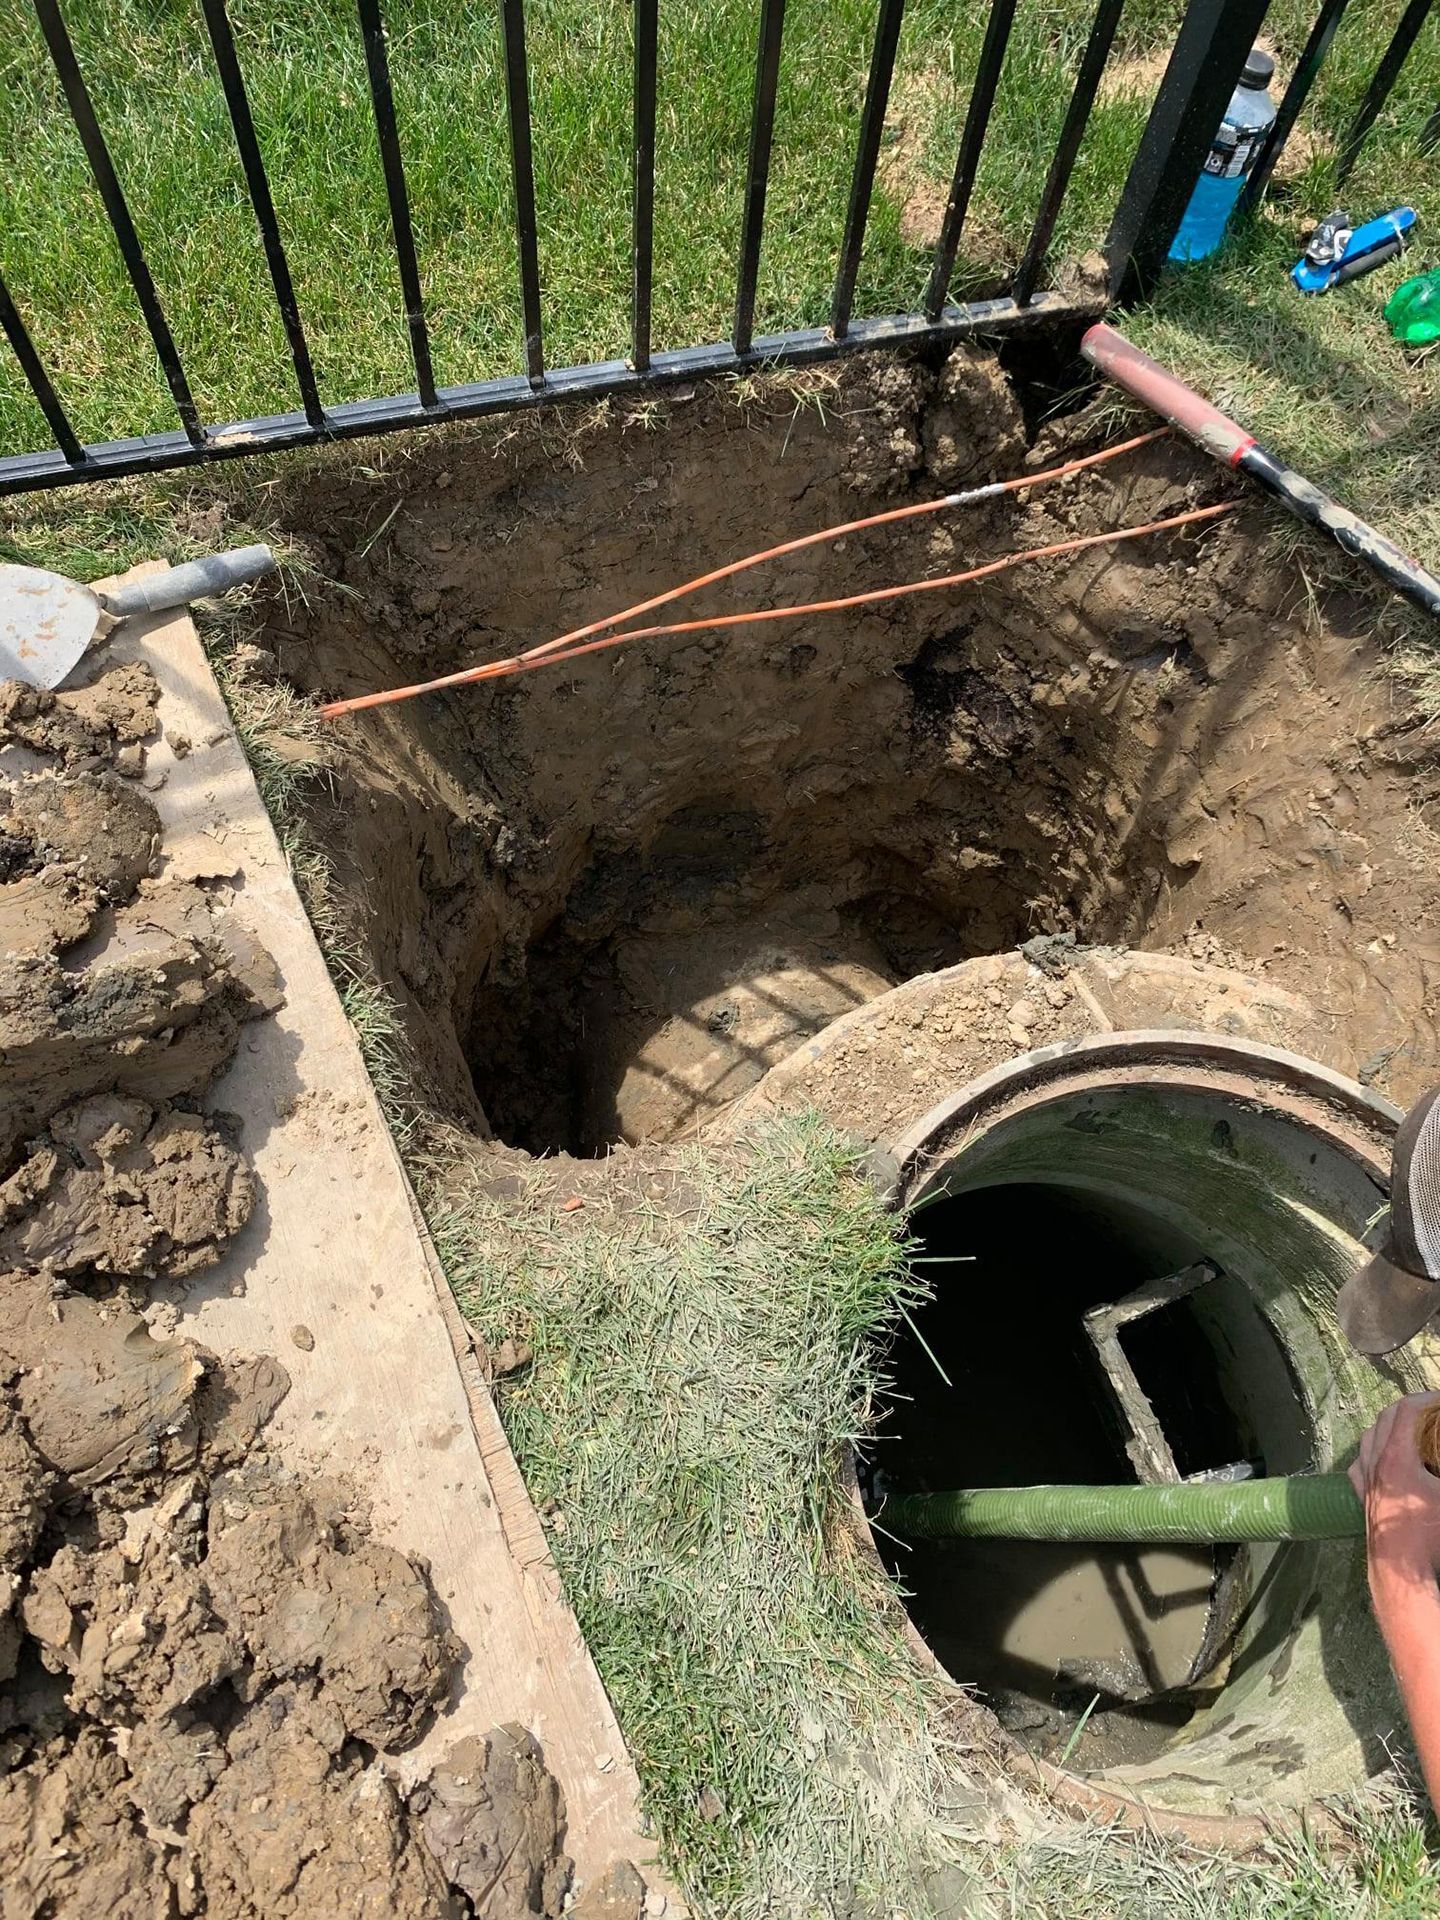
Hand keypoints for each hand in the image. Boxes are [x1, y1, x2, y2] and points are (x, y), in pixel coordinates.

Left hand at [1349, 1394, 1439, 1605]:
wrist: (1401, 1571)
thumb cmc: (1431, 1535)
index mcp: (1397, 1457)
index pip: (1406, 1411)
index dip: (1426, 1399)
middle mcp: (1375, 1463)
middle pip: (1384, 1419)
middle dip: (1408, 1408)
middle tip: (1431, 1410)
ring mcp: (1365, 1480)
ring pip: (1368, 1438)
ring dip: (1388, 1426)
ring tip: (1410, 1429)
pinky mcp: (1362, 1498)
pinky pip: (1360, 1463)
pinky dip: (1372, 1450)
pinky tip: (1383, 1458)